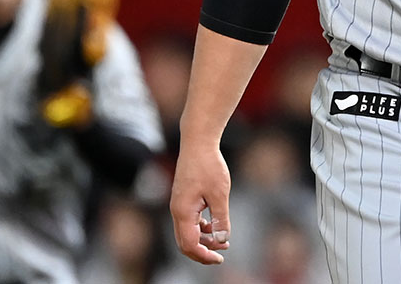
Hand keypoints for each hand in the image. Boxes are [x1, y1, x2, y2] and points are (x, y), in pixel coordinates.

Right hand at [170, 140, 231, 264]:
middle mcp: (177, 211)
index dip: (204, 255)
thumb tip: (222, 241)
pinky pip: (189, 221)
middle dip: (203, 251)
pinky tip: (215, 225)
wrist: (198, 142)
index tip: (219, 258)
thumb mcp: (220, 194)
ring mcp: (179, 204)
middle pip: (185, 242)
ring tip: (223, 240)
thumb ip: (220, 219)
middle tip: (221, 255)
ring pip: (187, 232)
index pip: (189, 245)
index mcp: (183, 212)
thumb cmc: (209, 165)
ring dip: (204, 239)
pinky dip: (201, 228)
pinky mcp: (183, 198)